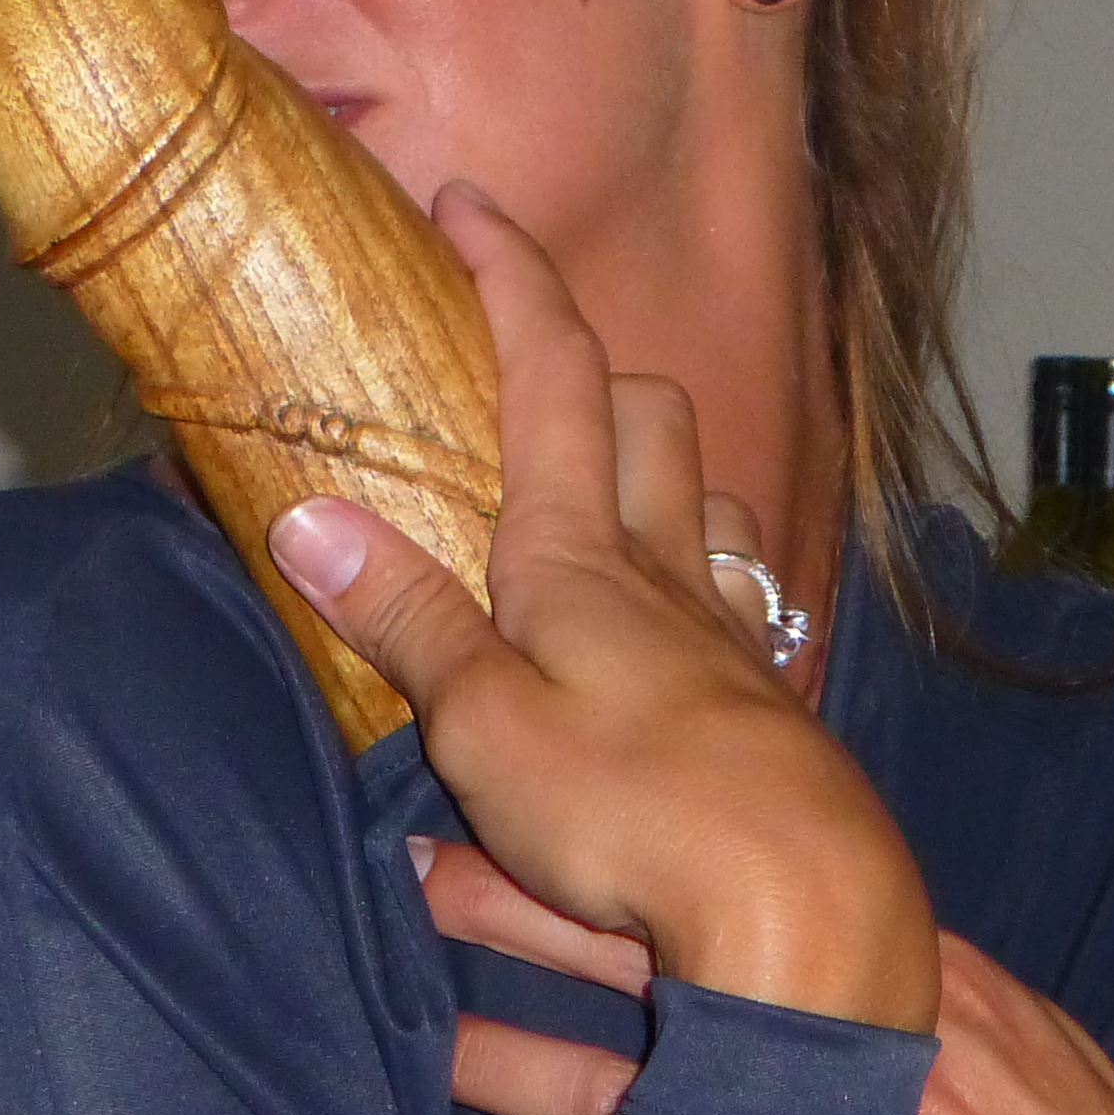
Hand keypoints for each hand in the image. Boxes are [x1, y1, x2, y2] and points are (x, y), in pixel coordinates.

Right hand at [270, 186, 935, 1032]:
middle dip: (586, 361)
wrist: (804, 911)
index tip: (465, 203)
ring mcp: (727, 640)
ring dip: (659, 466)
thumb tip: (309, 513)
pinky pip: (735, 603)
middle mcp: (667, 574)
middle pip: (648, 416)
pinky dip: (696, 579)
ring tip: (604, 485)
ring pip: (710, 504)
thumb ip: (407, 619)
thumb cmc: (634, 813)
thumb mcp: (486, 724)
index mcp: (583, 555)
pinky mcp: (764, 713)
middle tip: (519, 364)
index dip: (510, 276)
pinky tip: (675, 627)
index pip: (551, 371)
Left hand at [423, 838, 1113, 1114]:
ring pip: (601, 1111)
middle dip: (525, 921)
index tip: (531, 792)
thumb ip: (906, 968)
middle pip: (638, 977)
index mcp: (869, 989)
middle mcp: (804, 1065)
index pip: (722, 889)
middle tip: (424, 868)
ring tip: (412, 1030)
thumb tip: (829, 897)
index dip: (617, 843)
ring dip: (498, 1067)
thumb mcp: (1002, 1025)